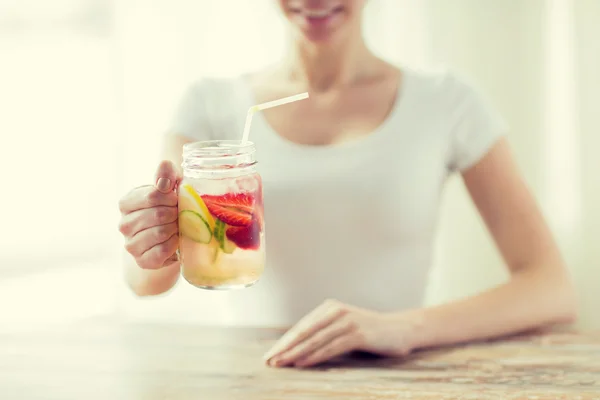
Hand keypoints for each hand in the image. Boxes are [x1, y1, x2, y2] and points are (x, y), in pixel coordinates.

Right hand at [118, 160, 180, 269]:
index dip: (171, 197)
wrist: (170, 238)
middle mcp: (123, 224)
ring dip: (175, 228)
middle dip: (175, 213)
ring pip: (160, 232)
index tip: (176, 199)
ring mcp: (131, 244)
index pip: (152, 196)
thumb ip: (166, 174)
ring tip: (177, 226)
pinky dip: (174, 244)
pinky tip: (175, 239)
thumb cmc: (169, 207)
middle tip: (179, 214)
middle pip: (158, 215)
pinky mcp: (142, 261)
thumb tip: (164, 175)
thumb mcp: (169, 186)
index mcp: (126, 203)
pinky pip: (162, 250)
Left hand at [263, 299, 418, 367]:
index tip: (270, 355)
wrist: (400, 329)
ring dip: (296, 353)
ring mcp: (347, 321)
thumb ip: (324, 332)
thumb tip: (298, 348)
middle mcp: (335, 311)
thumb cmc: (369, 332)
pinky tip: (303, 363)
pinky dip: (315, 355)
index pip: (301, 327)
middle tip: (269, 361)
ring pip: (315, 339)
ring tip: (281, 364)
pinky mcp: (357, 333)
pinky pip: (331, 346)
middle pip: (304, 332)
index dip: (284, 342)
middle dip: (285, 347)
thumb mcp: (343, 327)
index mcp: (329, 308)